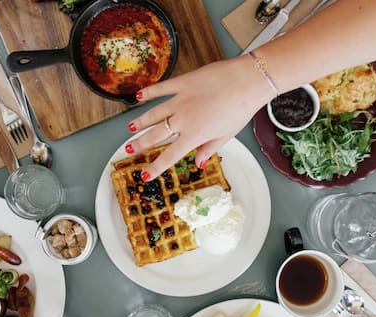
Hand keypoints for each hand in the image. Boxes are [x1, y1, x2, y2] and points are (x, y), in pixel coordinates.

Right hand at [127, 55, 272, 179]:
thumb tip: (199, 163)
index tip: (145, 175)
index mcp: (194, 135)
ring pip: (154, 113)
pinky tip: (139, 96)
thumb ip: (210, 149)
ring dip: (140, 122)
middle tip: (129, 149)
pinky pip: (161, 89)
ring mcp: (180, 100)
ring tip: (130, 128)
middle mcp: (183, 119)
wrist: (247, 81)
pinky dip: (149, 93)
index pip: (169, 156)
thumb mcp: (227, 135)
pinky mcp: (183, 83)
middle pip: (156, 135)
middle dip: (140, 144)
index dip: (155, 167)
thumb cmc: (241, 108)